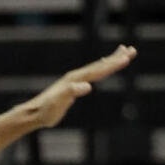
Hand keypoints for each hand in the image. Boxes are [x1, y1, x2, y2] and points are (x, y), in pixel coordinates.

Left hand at [19, 44, 135, 129]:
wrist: (32, 114)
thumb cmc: (45, 111)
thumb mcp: (58, 104)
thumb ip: (70, 93)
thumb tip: (87, 86)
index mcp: (75, 80)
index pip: (98, 70)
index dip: (112, 64)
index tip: (127, 57)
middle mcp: (75, 77)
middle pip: (99, 65)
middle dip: (115, 58)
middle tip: (132, 50)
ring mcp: (73, 80)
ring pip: (96, 67)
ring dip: (110, 60)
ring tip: (124, 52)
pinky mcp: (72, 85)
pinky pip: (91, 73)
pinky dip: (100, 67)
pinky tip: (103, 66)